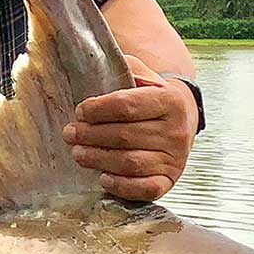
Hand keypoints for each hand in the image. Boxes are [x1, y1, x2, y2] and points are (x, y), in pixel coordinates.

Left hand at [62, 53, 197, 201]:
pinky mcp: (170, 180)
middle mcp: (177, 130)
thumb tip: (91, 65)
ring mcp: (175, 158)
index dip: (97, 110)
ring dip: (99, 159)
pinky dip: (122, 186)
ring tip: (78, 153)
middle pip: (125, 136)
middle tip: (70, 133)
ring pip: (131, 162)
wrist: (183, 119)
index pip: (127, 105)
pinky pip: (146, 189)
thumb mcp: (142, 75)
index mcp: (170, 100)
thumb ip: (122, 70)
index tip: (79, 112)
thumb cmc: (151, 97)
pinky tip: (103, 178)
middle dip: (91, 135)